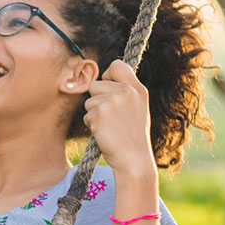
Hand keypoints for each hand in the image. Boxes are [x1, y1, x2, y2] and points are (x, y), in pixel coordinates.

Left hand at [84, 61, 156, 177]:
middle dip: (97, 101)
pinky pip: (86, 115)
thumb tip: (100, 81)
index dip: (107, 74)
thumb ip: (123, 93)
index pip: (117, 65)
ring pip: (89, 101)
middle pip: (95, 85)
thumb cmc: (132, 136)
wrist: (134, 159)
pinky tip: (105, 133)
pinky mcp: (100, 112)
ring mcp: (113, 101)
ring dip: (94, 114)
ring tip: (110, 126)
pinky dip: (91, 125)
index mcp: (137, 88)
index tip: (108, 88)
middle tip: (112, 118)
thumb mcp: (136, 108)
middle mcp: (126, 91)